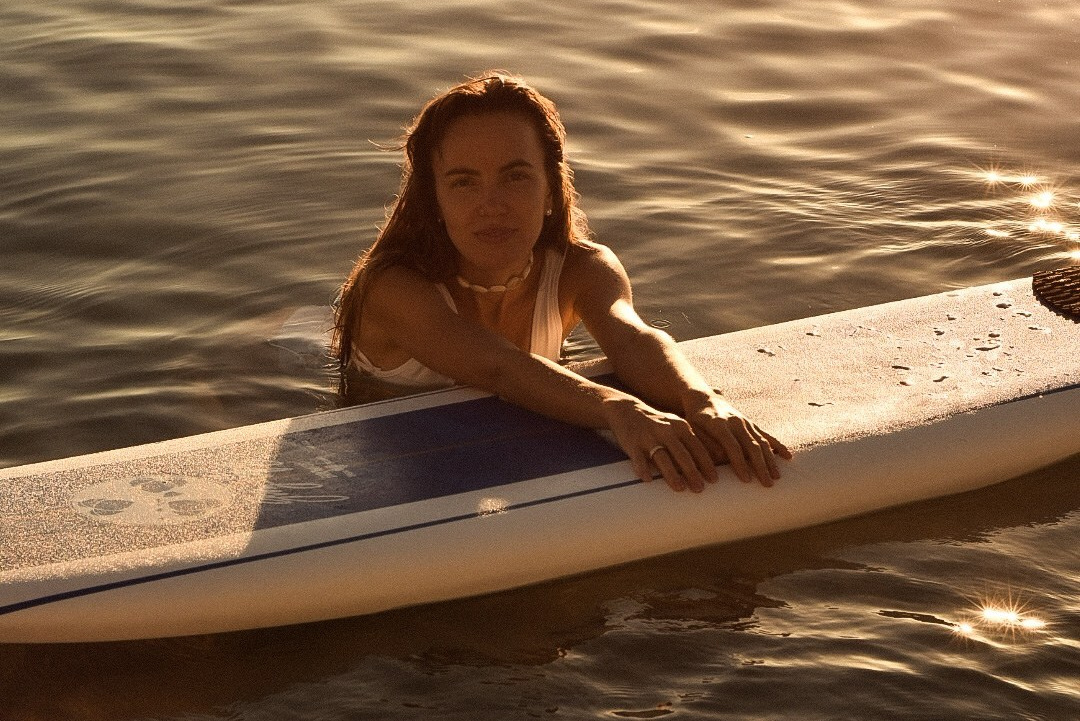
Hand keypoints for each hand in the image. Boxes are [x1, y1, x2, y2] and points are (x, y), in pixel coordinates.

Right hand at [602, 398, 717, 492]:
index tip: (714, 479)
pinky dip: (643, 469)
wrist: (626, 411)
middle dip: (692, 472)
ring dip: (671, 473)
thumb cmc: (657, 425)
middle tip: (700, 489)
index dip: (706, 463)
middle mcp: (666, 431)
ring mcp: (648, 437)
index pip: (697, 447)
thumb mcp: (676, 428)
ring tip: (680, 488)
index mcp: (680, 427)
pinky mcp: (632, 444)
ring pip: (661, 456)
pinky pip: (638, 458)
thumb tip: (714, 461)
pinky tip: (648, 479)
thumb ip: (691, 442)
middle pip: (681, 453)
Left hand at [684, 395, 790, 486]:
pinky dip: (778, 446)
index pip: (732, 447)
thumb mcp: (692, 430)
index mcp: (719, 424)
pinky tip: (788, 456)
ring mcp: (746, 422)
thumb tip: (717, 460)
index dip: (739, 463)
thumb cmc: (694, 420)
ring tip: (776, 477)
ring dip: (770, 460)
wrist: (704, 399)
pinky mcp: (751, 424)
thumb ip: (704, 444)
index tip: (746, 480)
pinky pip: (767, 435)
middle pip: (752, 446)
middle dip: (760, 466)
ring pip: (762, 442)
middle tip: (767, 484)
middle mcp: (736, 422)